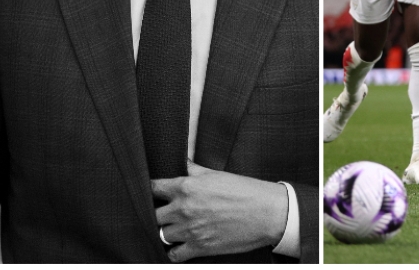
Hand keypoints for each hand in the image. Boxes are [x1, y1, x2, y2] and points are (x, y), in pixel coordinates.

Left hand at [152, 161, 288, 261]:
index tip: (154, 193)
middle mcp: (183, 209)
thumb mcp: (218, 175)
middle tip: (166, 213)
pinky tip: (180, 245)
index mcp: (187, 187)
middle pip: (153, 215)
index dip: (151, 190)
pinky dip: (174, 251)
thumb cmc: (246, 191)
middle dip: (158, 214)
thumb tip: (182, 162)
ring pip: (161, 234)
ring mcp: (189, 230)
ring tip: (175, 228)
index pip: (153, 188)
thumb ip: (195, 171)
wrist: (268, 213)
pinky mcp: (199, 248)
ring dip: (167, 232)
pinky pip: (173, 255)